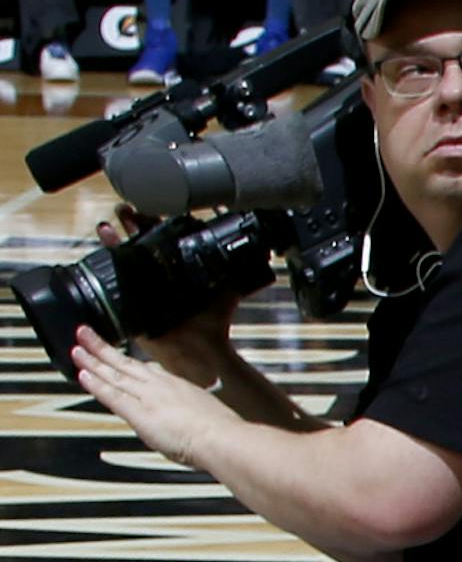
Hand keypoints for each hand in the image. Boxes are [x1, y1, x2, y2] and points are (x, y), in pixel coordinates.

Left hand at [70, 331, 231, 465]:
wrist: (221, 437)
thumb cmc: (222, 432)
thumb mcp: (209, 413)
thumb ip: (194, 413)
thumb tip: (192, 418)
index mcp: (178, 386)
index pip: (146, 371)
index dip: (128, 362)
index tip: (117, 355)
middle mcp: (160, 386)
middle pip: (126, 364)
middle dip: (104, 350)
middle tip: (86, 335)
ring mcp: (148, 397)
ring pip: (114, 375)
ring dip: (93, 361)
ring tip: (77, 349)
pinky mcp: (138, 412)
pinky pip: (112, 395)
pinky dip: (96, 385)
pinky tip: (83, 375)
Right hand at [95, 215, 237, 381]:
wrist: (201, 352)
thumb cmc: (212, 326)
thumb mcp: (225, 293)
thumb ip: (237, 276)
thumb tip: (259, 257)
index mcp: (174, 273)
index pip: (160, 241)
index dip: (153, 225)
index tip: (148, 210)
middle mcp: (154, 279)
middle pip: (137, 245)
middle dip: (129, 227)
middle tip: (123, 211)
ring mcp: (138, 292)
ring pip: (121, 262)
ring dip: (113, 243)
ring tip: (107, 227)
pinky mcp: (127, 308)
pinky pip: (110, 289)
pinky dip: (103, 272)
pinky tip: (102, 255)